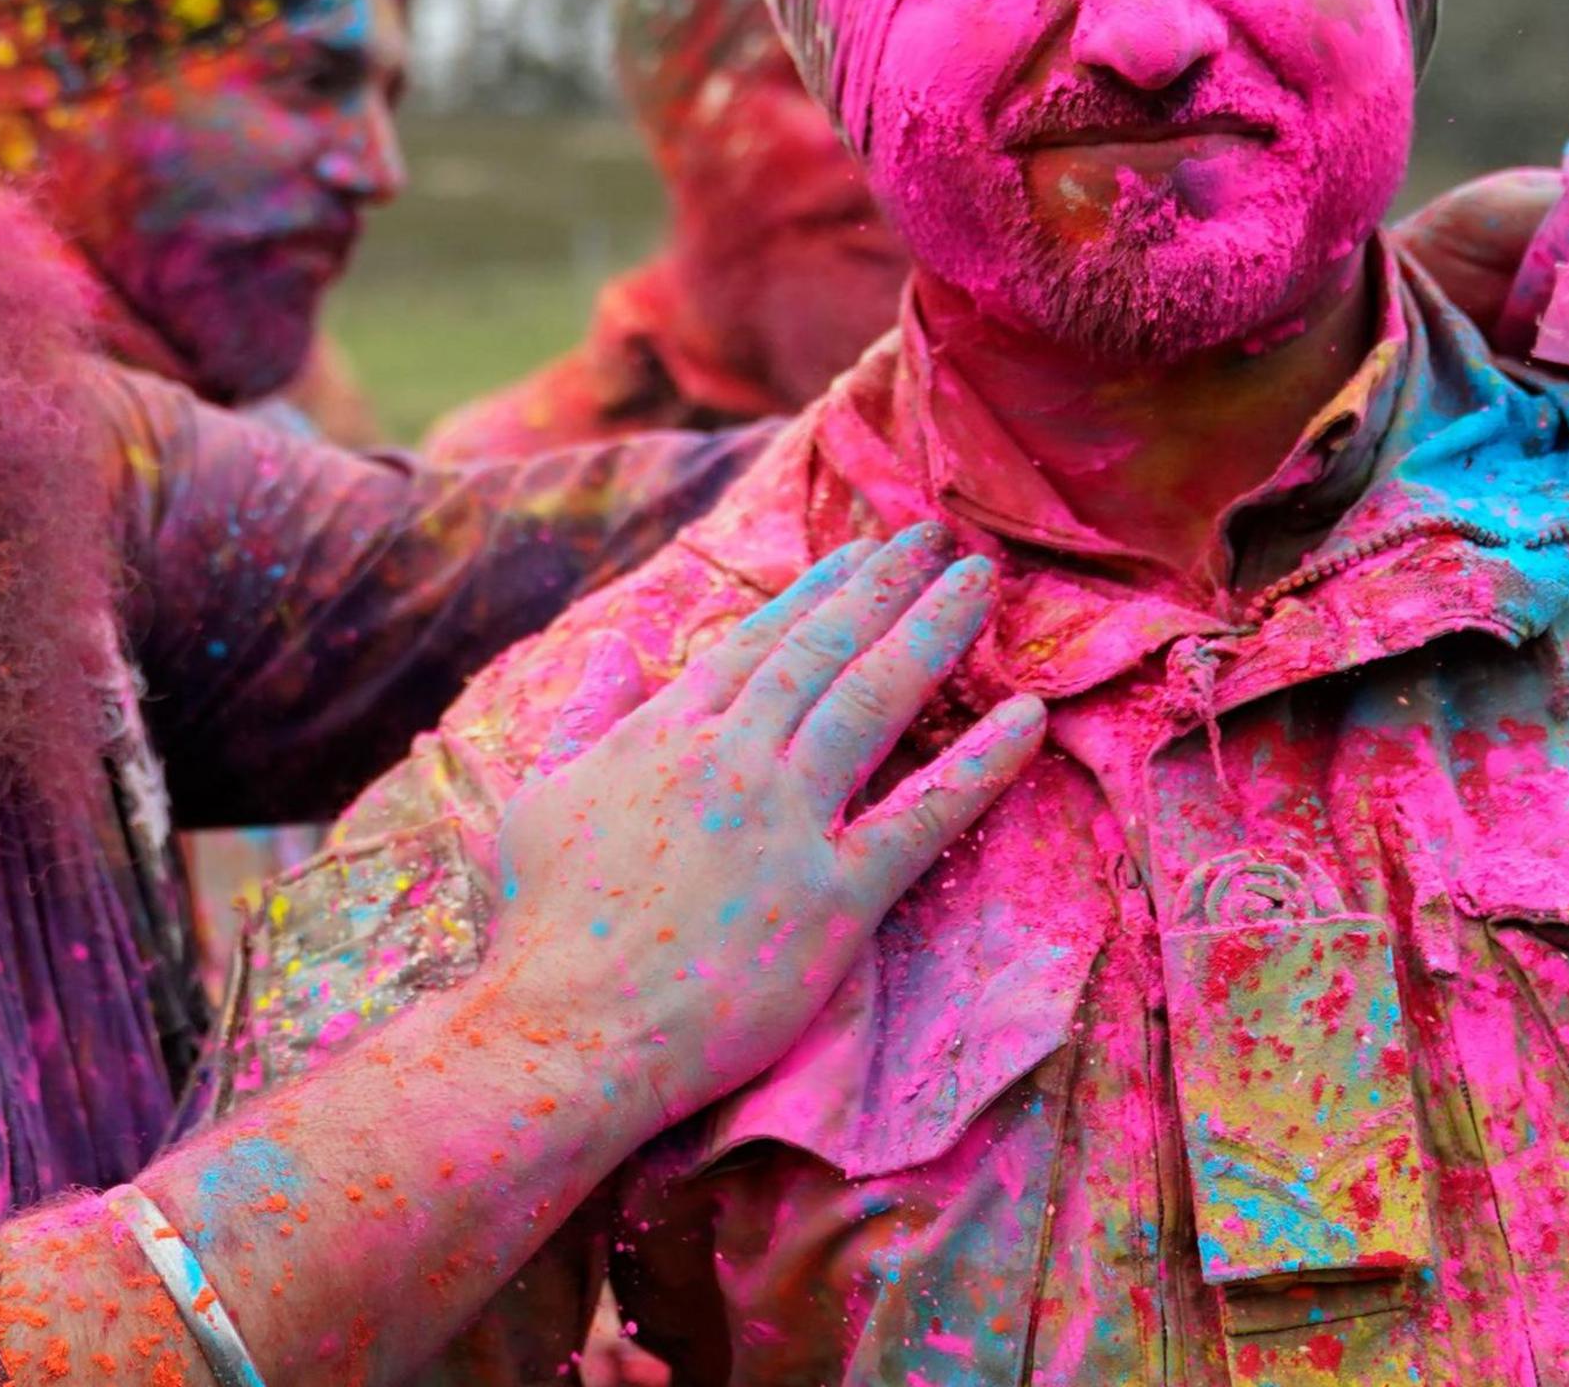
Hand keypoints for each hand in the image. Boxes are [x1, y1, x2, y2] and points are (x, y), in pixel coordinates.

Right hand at [480, 524, 1041, 1120]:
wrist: (563, 1029)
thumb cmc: (542, 928)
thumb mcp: (541, 797)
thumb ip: (585, 718)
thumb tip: (607, 650)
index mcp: (664, 733)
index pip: (756, 642)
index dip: (817, 590)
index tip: (862, 554)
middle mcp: (731, 759)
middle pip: (823, 651)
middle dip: (884, 586)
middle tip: (934, 539)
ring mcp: (786, 824)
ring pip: (872, 701)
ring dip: (931, 633)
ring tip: (977, 584)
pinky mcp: (833, 899)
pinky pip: (923, 817)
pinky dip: (982, 763)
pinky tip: (1026, 717)